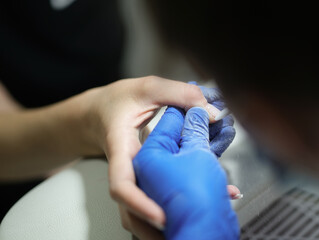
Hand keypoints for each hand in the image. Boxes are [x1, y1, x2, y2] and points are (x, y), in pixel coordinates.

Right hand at [83, 76, 239, 237]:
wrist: (100, 114)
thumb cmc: (117, 102)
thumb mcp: (148, 89)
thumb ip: (180, 95)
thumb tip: (211, 112)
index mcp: (120, 149)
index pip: (122, 185)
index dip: (139, 204)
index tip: (162, 216)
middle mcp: (126, 171)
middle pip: (133, 211)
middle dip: (155, 228)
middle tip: (184, 232)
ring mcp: (134, 180)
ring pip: (143, 213)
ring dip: (166, 225)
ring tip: (196, 225)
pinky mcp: (144, 182)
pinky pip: (157, 199)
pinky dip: (177, 207)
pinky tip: (207, 201)